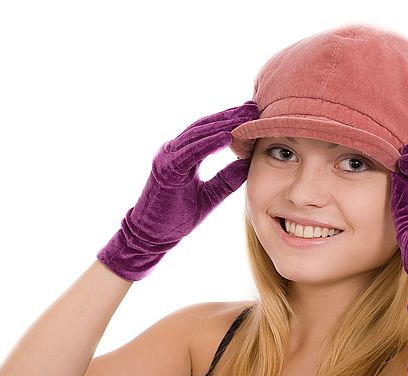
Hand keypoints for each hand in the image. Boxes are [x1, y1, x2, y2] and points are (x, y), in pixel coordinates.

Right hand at [97, 100, 259, 280]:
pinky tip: (228, 136)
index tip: (253, 113)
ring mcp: (167, 158)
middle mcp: (173, 151)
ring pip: (198, 134)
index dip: (230, 120)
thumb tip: (250, 163)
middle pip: (205, 126)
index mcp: (182, 155)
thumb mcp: (210, 194)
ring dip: (223, 124)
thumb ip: (227, 178)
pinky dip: (209, 143)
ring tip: (245, 116)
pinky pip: (191, 152)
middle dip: (230, 115)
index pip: (209, 131)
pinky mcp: (166, 171)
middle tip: (254, 106)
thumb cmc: (177, 217)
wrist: (153, 236)